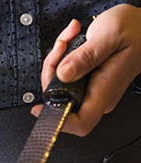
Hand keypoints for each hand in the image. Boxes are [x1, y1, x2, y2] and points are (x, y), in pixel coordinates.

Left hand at [35, 7, 140, 134]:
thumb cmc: (134, 29)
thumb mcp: (109, 35)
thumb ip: (86, 56)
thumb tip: (64, 74)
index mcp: (104, 90)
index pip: (80, 122)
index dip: (59, 122)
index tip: (41, 111)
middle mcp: (98, 95)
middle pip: (62, 100)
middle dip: (52, 73)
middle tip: (61, 47)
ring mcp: (93, 89)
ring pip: (61, 87)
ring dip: (57, 61)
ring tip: (69, 38)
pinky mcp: (88, 82)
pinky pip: (66, 77)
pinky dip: (63, 58)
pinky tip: (71, 41)